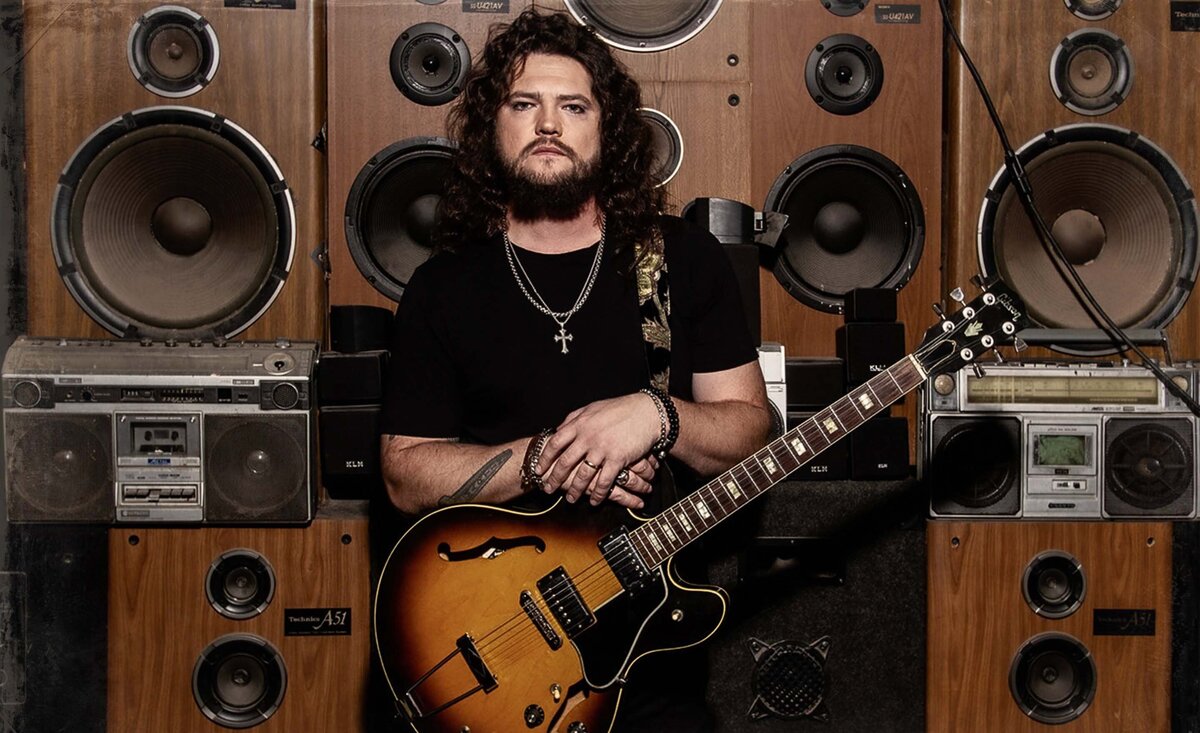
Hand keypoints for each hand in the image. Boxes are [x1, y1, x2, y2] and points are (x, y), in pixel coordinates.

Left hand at [539, 393, 659, 503]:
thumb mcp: (593, 408)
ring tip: (571, 499)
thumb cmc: (620, 409)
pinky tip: (594, 500)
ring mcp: (602, 449)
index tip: (538, 469)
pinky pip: (604, 481)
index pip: (555, 443)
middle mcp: (588, 437)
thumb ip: (575, 419)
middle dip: (555, 478)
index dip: (545, 458)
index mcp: (580, 424)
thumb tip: (559, 429)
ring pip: (583, 475)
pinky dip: (598, 493)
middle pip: (565, 462)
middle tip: (548, 488)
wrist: (647, 413)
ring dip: (575, 490)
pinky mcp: (617, 459)